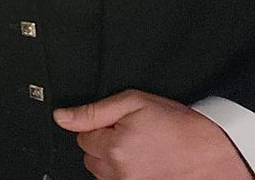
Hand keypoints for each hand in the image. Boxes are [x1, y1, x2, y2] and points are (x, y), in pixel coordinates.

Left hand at [54, 89, 250, 178]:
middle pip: (88, 155)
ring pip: (100, 171)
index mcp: (115, 146)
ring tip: (138, 148)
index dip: (99, 125)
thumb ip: (93, 110)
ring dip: (112, 159)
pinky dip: (123, 172)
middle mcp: (120, 171)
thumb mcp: (134, 102)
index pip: (81, 135)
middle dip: (102, 142)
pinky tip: (141, 162)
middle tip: (129, 134)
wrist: (213, 152)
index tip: (116, 123)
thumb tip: (62, 116)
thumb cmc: (180, 127)